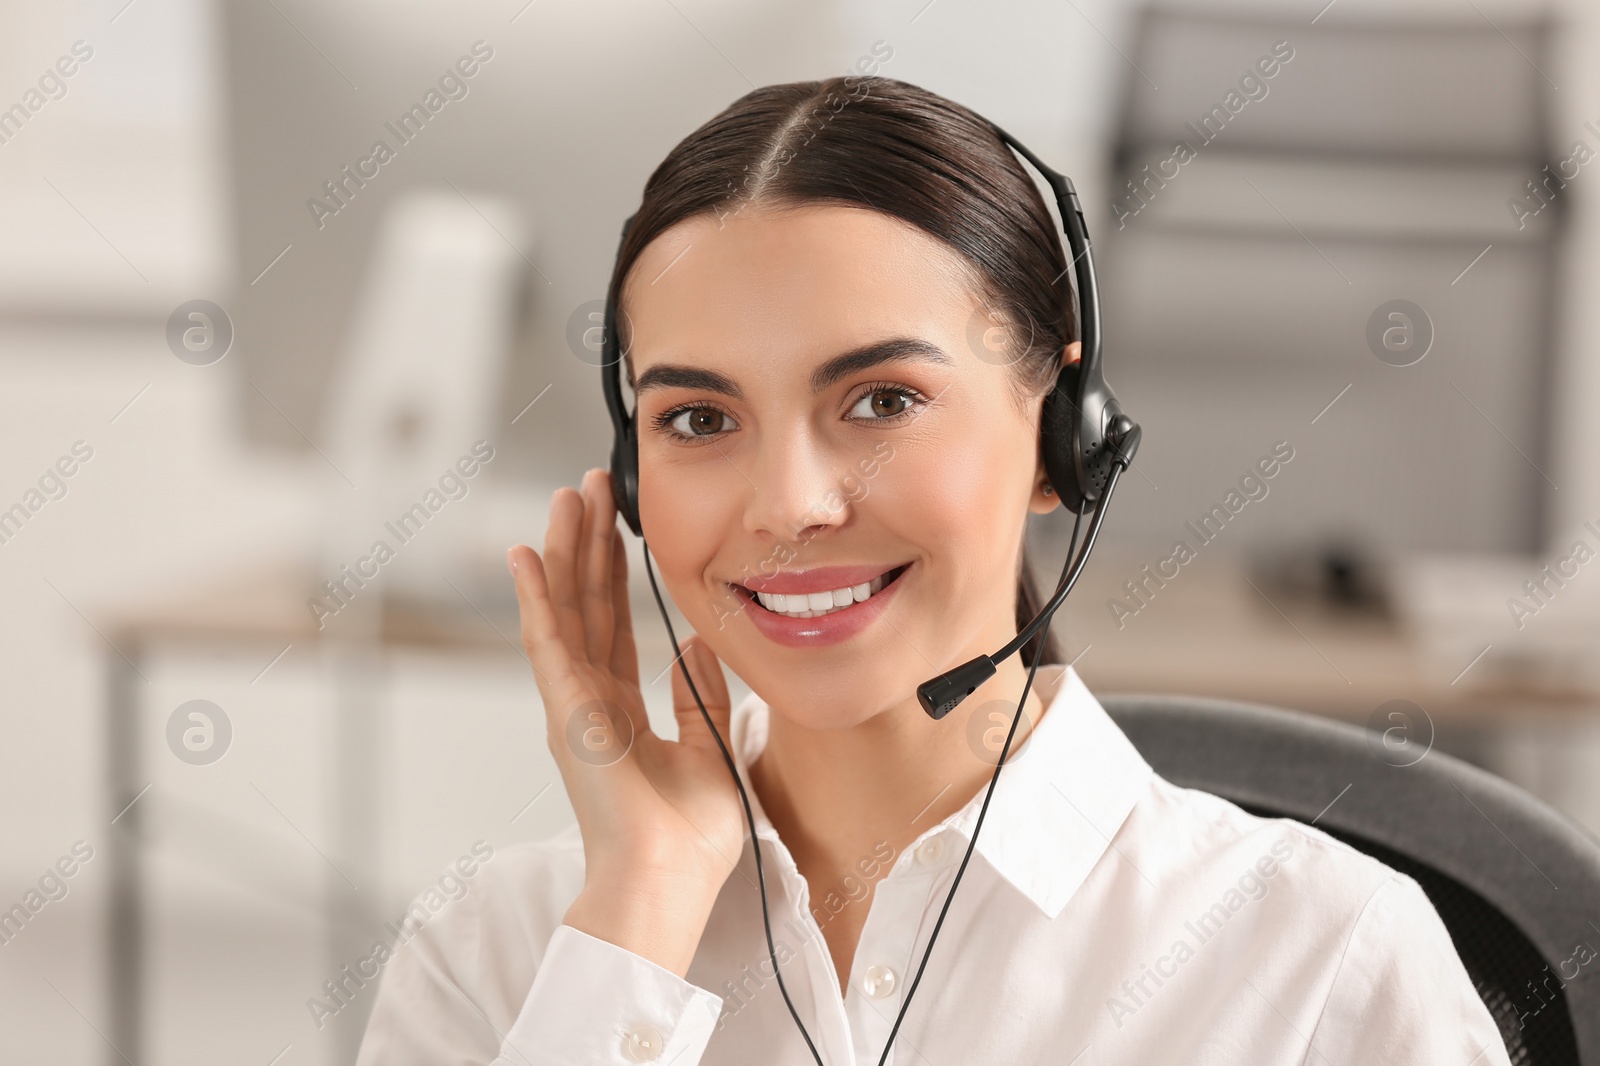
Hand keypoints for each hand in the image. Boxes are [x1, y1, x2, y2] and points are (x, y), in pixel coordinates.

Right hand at [507, 468, 744, 974]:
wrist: (668, 880)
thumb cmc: (688, 839)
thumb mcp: (710, 749)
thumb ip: (700, 696)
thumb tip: (694, 646)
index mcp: (621, 713)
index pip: (614, 626)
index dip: (613, 572)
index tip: (616, 524)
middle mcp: (590, 703)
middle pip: (585, 605)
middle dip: (586, 544)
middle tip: (586, 488)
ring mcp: (573, 706)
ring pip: (564, 610)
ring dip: (563, 552)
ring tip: (566, 498)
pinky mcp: (566, 711)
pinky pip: (547, 642)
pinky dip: (534, 597)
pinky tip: (527, 555)